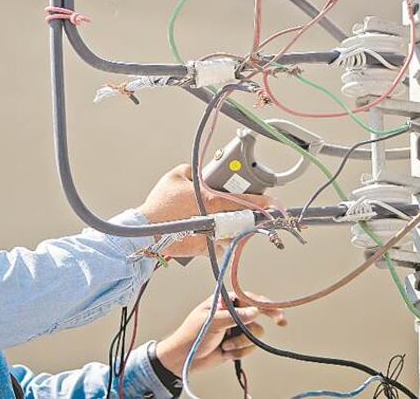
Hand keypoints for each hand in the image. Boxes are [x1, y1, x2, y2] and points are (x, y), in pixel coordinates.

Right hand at [136, 164, 272, 256]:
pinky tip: (214, 234)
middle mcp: (214, 219)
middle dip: (251, 216)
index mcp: (210, 200)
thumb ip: (192, 170)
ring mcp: (210, 236)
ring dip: (234, 228)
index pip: (242, 200)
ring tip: (229, 222)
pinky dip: (220, 240)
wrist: (145, 231)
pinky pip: (219, 245)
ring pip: (233, 233)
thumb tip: (200, 172)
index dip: (261, 201)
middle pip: (243, 219)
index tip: (273, 203)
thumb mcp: (175, 176)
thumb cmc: (159, 205)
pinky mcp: (203, 249)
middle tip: (259, 213)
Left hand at [154, 292, 286, 376]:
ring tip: (225, 345)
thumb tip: (255, 311)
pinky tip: (226, 352)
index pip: (248, 297)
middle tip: (281, 322)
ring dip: (241, 342)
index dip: (264, 302)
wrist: (185, 359)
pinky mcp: (238, 344)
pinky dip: (240, 352)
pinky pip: (250, 347)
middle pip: (258, 312)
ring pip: (255, 333)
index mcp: (224, 302)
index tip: (275, 309)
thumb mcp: (211, 322)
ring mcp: (236, 329)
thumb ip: (234, 317)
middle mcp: (233, 314)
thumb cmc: (191, 335)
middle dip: (269, 317)